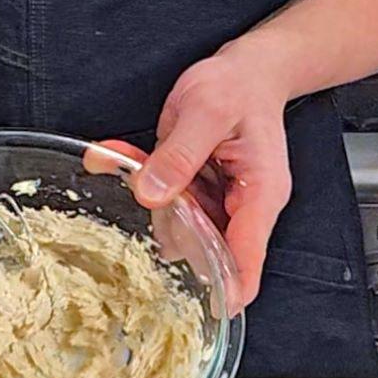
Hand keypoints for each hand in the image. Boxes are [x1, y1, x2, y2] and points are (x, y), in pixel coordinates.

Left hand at [132, 42, 294, 307]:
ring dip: (146, 199)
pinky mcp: (194, 189)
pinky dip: (139, 178)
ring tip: (126, 163)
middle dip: (166, 230)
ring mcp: (216, 201)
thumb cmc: (241, 85)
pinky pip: (163, 198)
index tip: (198, 309)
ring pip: (176, 224)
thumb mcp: (207, 110)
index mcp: (259, 195)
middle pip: (205, 249)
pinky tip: (117, 158)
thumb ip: (180, 154)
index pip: (247, 261)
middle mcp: (240, 206)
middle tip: (142, 198)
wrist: (248, 68)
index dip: (225, 290)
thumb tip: (152, 193)